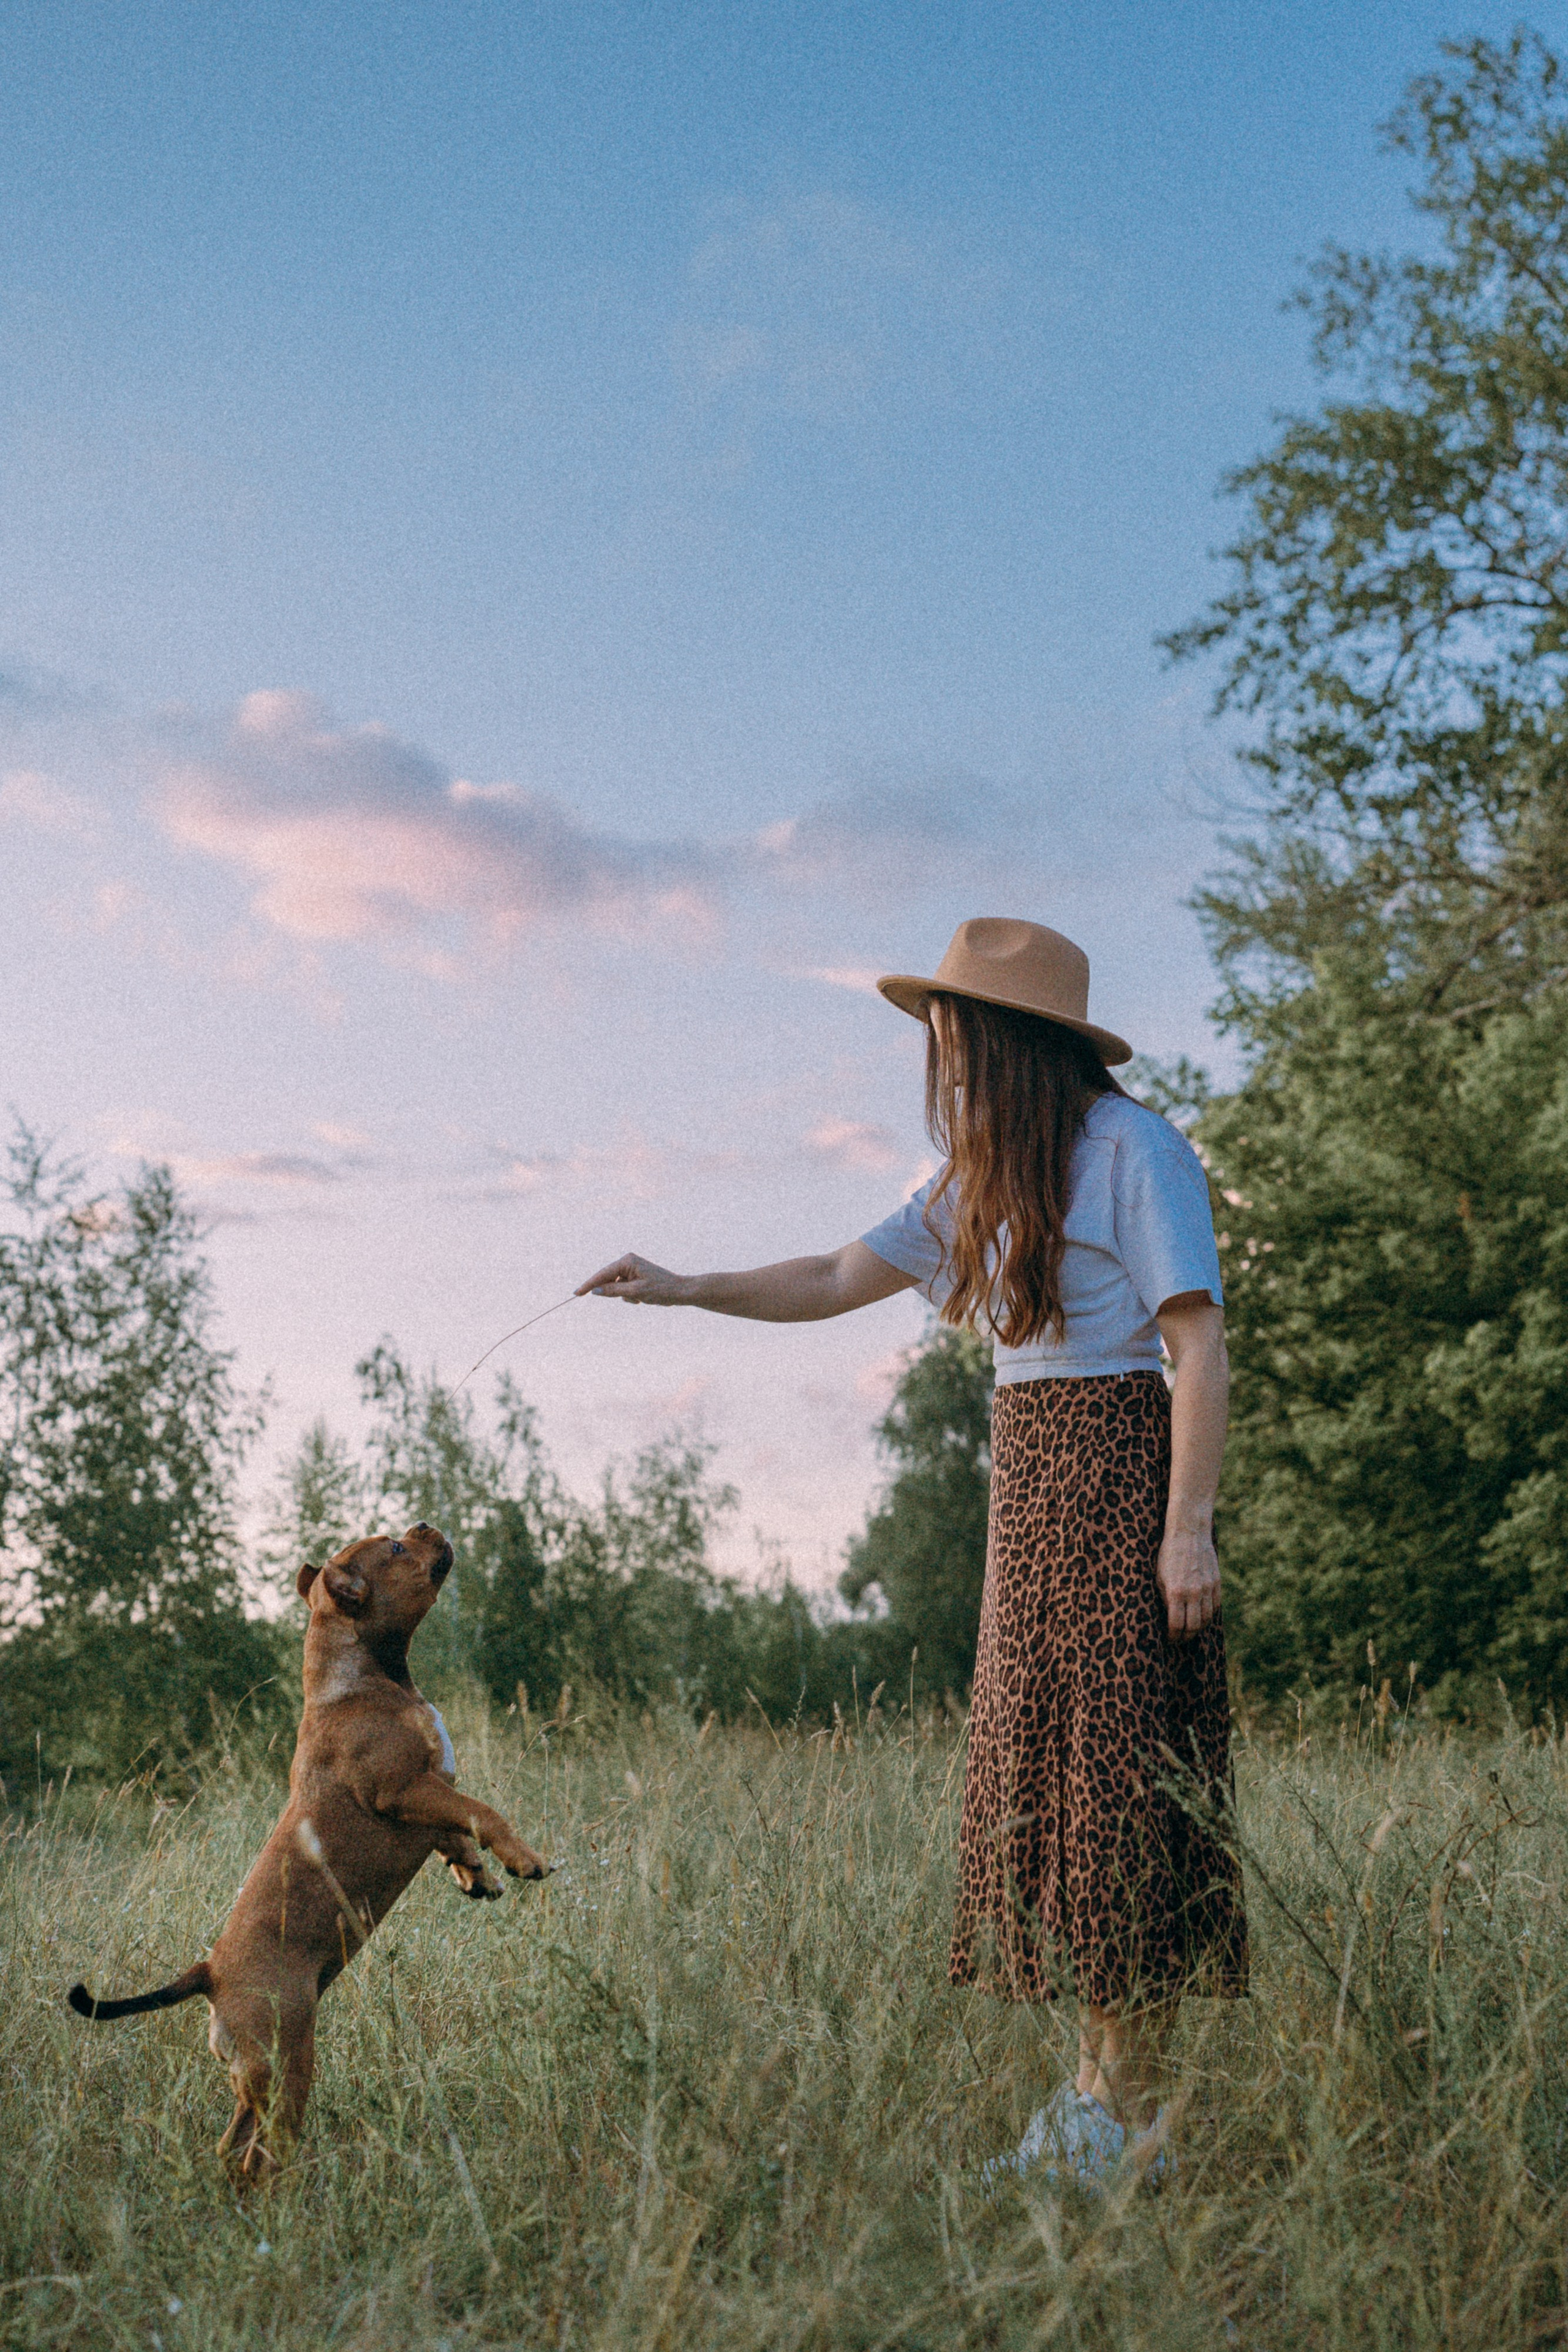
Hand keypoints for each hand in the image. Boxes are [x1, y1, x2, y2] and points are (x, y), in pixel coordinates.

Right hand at [575, 1254, 693, 1305]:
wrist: (680, 1291)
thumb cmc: (660, 1289)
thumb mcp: (635, 1292)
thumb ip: (613, 1291)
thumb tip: (595, 1290)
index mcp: (627, 1261)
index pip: (602, 1274)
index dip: (588, 1285)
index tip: (576, 1293)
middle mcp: (628, 1261)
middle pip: (607, 1279)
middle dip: (611, 1292)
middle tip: (619, 1298)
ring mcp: (631, 1268)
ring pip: (616, 1286)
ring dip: (624, 1296)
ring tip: (639, 1299)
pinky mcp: (635, 1276)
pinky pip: (623, 1289)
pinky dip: (629, 1296)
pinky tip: (642, 1298)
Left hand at [1156, 1525, 1220, 1641]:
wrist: (1189, 1534)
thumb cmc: (1169, 1555)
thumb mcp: (1160, 1577)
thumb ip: (1166, 1599)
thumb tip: (1170, 1618)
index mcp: (1176, 1592)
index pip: (1176, 1624)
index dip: (1173, 1636)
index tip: (1170, 1639)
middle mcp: (1193, 1592)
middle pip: (1193, 1626)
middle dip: (1186, 1637)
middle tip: (1180, 1639)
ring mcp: (1207, 1588)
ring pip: (1206, 1619)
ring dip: (1199, 1628)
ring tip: (1191, 1630)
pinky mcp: (1216, 1583)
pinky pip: (1215, 1606)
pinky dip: (1209, 1615)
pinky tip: (1201, 1617)